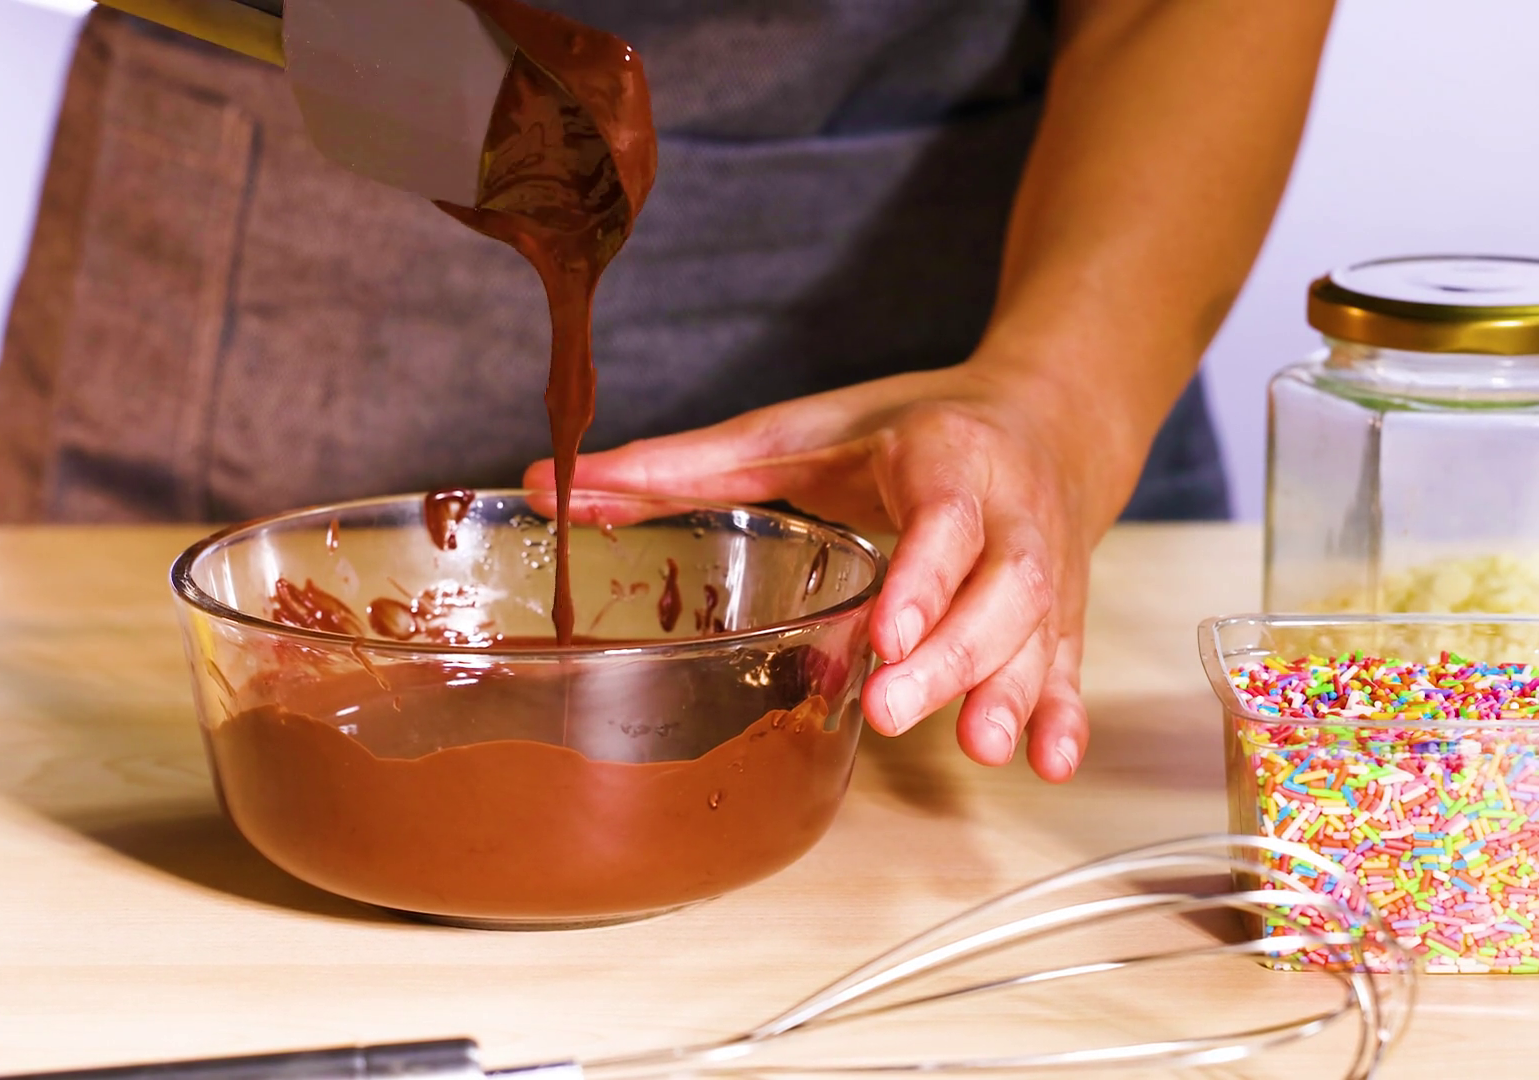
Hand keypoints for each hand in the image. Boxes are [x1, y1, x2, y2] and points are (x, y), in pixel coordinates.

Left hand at [523, 356, 1150, 781]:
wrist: (1041, 417)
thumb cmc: (903, 430)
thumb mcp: (794, 433)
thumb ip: (683, 466)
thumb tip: (559, 483)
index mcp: (942, 456)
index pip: (944, 516)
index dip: (926, 572)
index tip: (889, 627)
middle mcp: (1006, 511)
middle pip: (998, 587)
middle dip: (954, 653)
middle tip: (892, 709)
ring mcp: (1044, 564)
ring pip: (1039, 632)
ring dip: (1013, 692)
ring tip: (981, 748)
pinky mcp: (1062, 609)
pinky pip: (1071, 663)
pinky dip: (1065, 714)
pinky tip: (1049, 763)